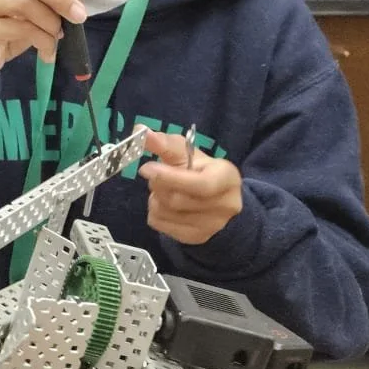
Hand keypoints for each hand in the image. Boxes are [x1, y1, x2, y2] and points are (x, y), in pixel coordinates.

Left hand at [139, 129, 243, 245]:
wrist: (217, 201)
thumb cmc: (200, 172)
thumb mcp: (187, 153)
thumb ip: (165, 143)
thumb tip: (140, 130)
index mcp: (228, 179)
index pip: (200, 184)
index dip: (169, 177)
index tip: (146, 168)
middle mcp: (225, 205)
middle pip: (177, 199)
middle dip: (158, 185)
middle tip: (155, 176)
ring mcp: (212, 225)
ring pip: (166, 213)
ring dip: (154, 199)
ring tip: (163, 190)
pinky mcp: (197, 237)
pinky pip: (161, 225)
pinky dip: (154, 213)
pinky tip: (164, 205)